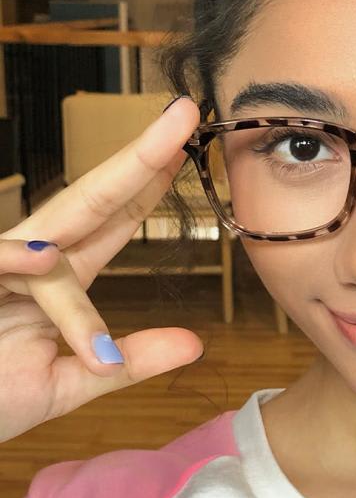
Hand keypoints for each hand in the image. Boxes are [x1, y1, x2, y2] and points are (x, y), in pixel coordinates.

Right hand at [0, 96, 203, 442]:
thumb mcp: (66, 384)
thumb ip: (127, 363)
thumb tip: (195, 346)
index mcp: (60, 276)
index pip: (115, 218)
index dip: (151, 180)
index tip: (190, 146)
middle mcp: (32, 259)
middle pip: (97, 198)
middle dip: (143, 155)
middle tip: (187, 112)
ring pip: (58, 222)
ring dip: (113, 183)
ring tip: (169, 151)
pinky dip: (11, 261)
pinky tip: (43, 256)